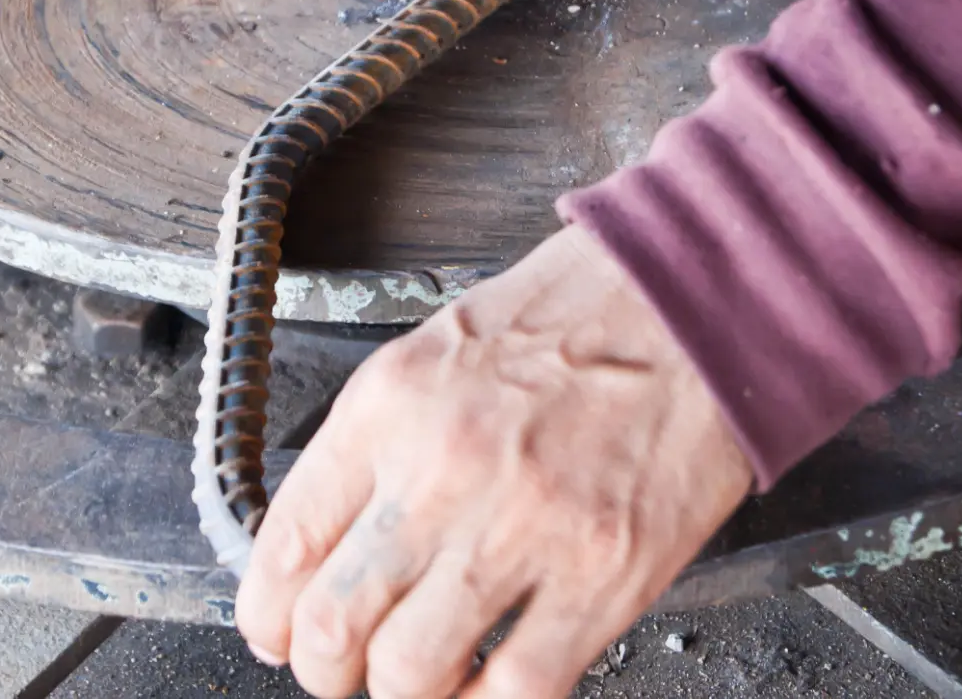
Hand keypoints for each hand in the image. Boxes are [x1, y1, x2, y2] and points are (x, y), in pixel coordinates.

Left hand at [235, 224, 753, 698]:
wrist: (693, 303)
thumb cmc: (579, 317)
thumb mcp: (441, 348)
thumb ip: (379, 441)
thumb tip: (329, 538)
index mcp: (391, 405)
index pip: (286, 544)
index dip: (268, 613)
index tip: (278, 629)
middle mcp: (444, 468)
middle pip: (333, 624)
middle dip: (324, 669)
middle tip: (341, 669)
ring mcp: (524, 528)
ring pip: (410, 672)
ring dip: (401, 693)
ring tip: (418, 678)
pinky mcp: (603, 575)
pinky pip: (516, 689)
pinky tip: (484, 689)